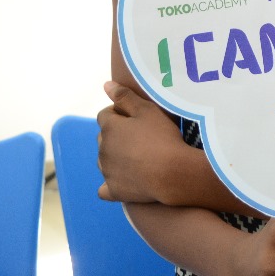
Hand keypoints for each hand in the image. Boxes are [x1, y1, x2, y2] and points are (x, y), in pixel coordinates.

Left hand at [96, 80, 190, 203]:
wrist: (172, 173)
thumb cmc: (162, 137)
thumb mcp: (147, 110)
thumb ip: (125, 97)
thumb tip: (106, 85)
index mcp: (109, 128)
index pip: (105, 115)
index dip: (119, 113)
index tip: (136, 117)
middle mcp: (103, 149)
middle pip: (104, 138)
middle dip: (116, 135)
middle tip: (141, 136)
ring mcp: (106, 171)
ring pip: (104, 160)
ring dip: (114, 157)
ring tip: (138, 157)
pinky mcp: (113, 190)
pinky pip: (105, 188)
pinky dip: (111, 184)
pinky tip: (122, 181)